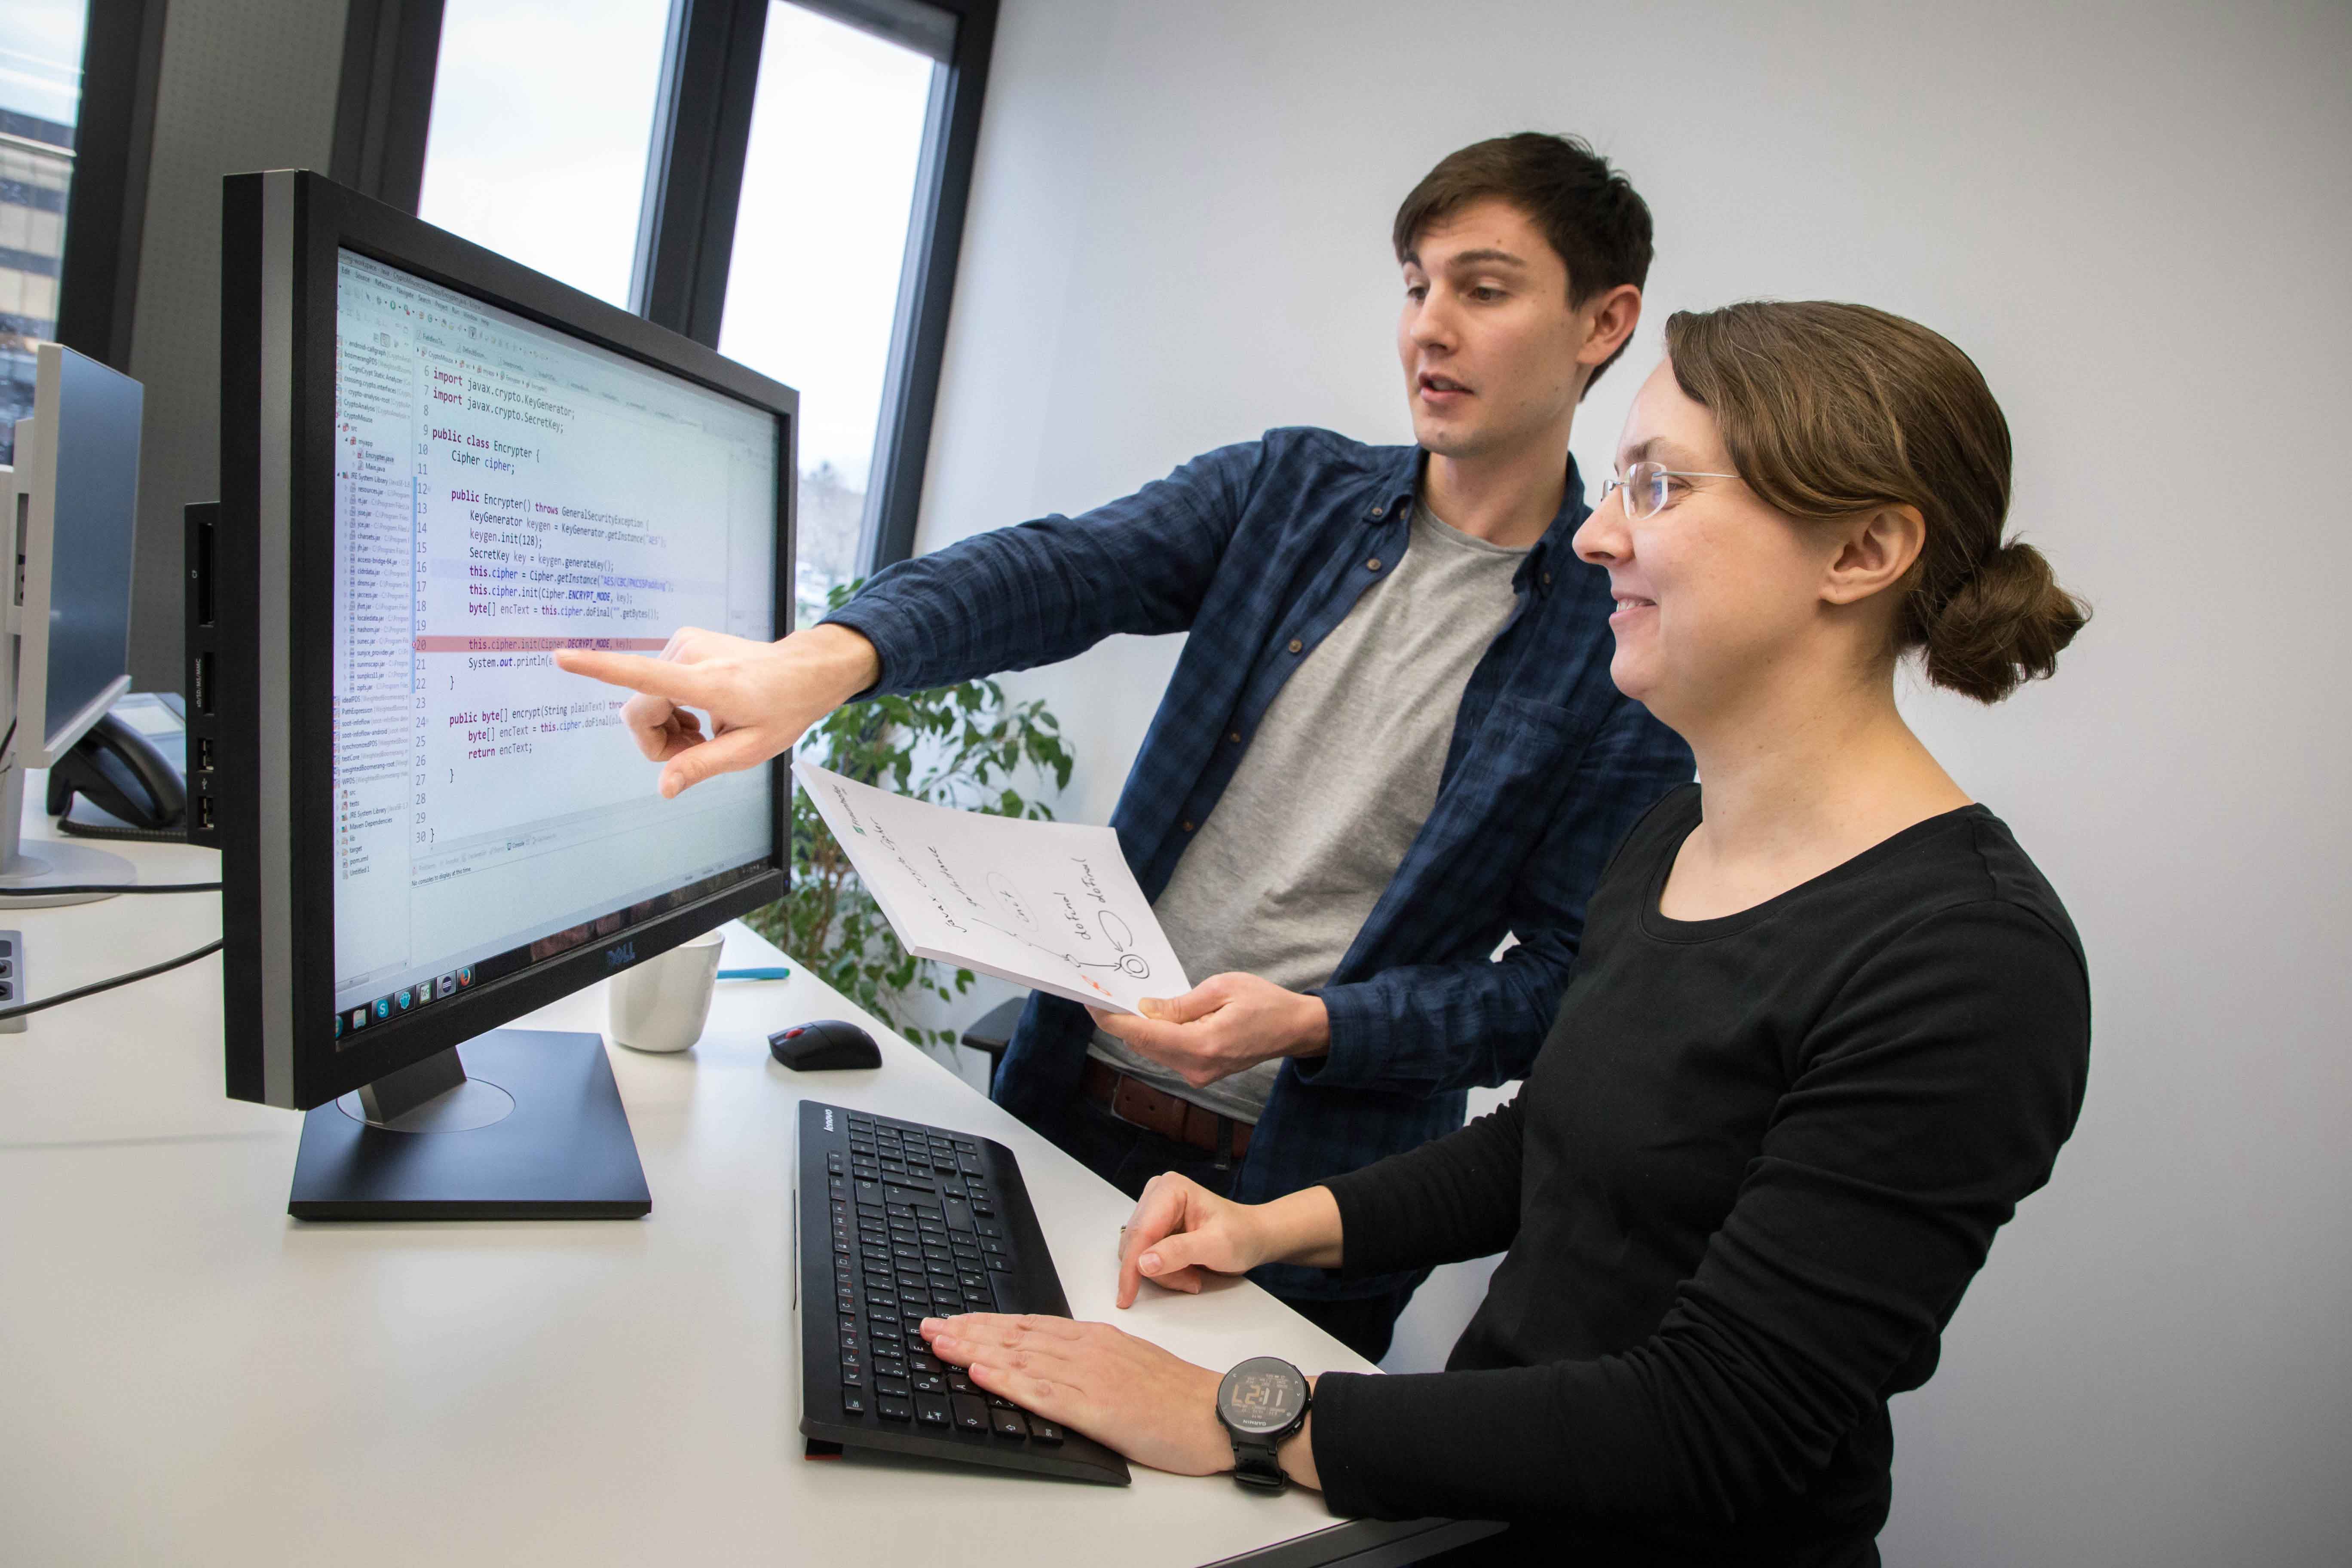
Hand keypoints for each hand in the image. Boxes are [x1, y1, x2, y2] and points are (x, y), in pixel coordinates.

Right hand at [551, 623, 878, 796]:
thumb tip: (664, 789)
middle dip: (657, 740)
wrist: (805, 670)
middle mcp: (691, 655)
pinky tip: (700, 713)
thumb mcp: (749, 750)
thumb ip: (702, 766)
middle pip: (639, 710)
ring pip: (646, 699)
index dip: (599, 669)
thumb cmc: (783, 709)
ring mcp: (685, 642)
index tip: (562, 657)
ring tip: (703, 732)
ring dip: (666, 724)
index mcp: (708, 682)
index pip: (644, 676)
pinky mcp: (683, 640)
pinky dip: (672, 706)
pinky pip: (656, 683)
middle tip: (695, 751)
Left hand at [920, 1313, 1230, 1475]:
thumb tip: (1050, 1363)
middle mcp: (1088, 1349)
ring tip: (940, 1344)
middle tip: (929, 1328)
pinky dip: (1009, 1382)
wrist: (1220, 1413)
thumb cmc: (1179, 1396)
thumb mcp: (1130, 1365)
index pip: (1028, 1326)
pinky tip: (982, 1375)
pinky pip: (1044, 1393)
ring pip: (1021, 1359)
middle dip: (968, 1331)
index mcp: (1095, 1338)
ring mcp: (1091, 1377)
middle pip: (1016, 1336)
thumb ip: (1090, 1361)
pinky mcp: (1098, 1409)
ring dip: (975, 1351)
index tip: (954, 1322)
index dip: (986, 1324)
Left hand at [1088, 972, 1329, 1088]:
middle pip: (1144, 1045)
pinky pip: (1169, 1053)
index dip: (1113, 1020)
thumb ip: (1180, 1004)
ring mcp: (1199, 1074)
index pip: (1144, 1035)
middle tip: (1103, 995)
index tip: (1093, 1003)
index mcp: (1203, 1044)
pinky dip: (1157, 1036)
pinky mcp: (1201, 1073)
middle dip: (1122, 1021)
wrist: (1294, 1029)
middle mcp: (1197, 1067)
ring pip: (1154, 1051)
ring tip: (1127, 1002)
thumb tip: (1146, 1010)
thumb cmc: (1265, 1002)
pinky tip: (1156, 1017)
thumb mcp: (1222, 988)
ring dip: (1139, 1028)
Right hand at [1115, 1171, 1272, 1305]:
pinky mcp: (1156, 1228)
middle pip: (1136, 1245)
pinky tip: (1187, 1271)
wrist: (1254, 1237)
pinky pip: (1145, 1258)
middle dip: (1159, 1271)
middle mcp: (1157, 1195)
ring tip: (1193, 1275)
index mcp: (1170, 1189)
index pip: (1141, 1232)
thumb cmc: (1242, 1235)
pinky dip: (1164, 1271)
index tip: (1127, 1296)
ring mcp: (1154, 1212)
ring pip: (1138, 1254)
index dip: (1131, 1267)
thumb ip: (1179, 1252)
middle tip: (1190, 1281)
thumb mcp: (1216, 1246)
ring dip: (1164, 1273)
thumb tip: (1143, 1263)